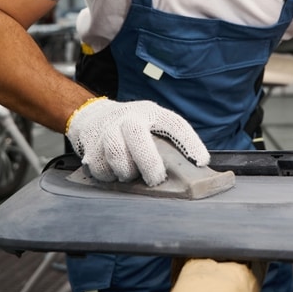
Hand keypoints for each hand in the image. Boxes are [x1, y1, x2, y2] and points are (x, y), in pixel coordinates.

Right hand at [66, 97, 209, 185]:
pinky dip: (110, 176)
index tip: (202, 162)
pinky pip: (101, 169)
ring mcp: (107, 130)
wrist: (93, 116)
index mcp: (151, 112)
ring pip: (116, 154)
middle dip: (148, 162)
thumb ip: (165, 142)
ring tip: (131, 173)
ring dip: (126, 172)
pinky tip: (114, 170)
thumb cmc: (131, 126)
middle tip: (156, 179)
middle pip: (137, 136)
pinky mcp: (90, 146)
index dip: (190, 143)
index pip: (174, 124)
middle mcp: (129, 117)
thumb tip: (189, 172)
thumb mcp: (151, 124)